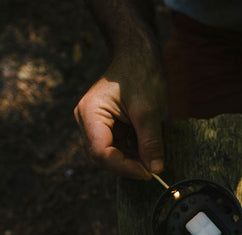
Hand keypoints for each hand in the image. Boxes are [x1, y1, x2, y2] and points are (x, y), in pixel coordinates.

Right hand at [74, 45, 165, 179]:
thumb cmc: (140, 74)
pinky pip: (116, 146)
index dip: (124, 167)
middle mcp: (86, 120)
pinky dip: (131, 152)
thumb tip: (155, 169)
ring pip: (109, 154)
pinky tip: (146, 151)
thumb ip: (150, 142)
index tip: (148, 173)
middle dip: (127, 165)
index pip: (101, 152)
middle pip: (102, 157)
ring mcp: (94, 123)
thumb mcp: (149, 110)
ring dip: (130, 160)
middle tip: (152, 170)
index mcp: (90, 113)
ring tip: (151, 159)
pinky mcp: (106, 125)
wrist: (138, 54)